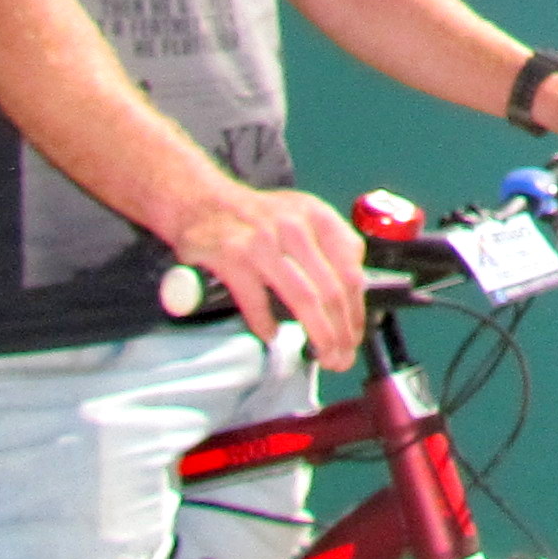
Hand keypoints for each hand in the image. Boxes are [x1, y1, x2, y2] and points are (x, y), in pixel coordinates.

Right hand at [161, 182, 368, 353]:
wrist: (201, 200)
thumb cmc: (256, 217)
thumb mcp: (302, 215)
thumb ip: (330, 247)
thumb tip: (354, 294)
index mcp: (317, 217)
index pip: (351, 271)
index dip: (356, 311)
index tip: (355, 336)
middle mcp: (294, 227)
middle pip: (331, 290)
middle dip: (341, 332)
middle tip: (342, 357)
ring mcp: (263, 242)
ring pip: (305, 299)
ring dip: (319, 335)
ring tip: (323, 355)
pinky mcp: (233, 258)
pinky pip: (257, 302)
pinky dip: (266, 325)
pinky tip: (271, 335)